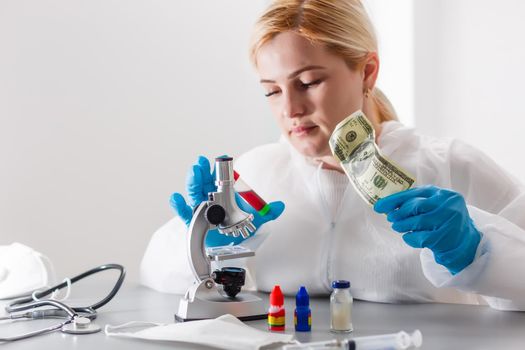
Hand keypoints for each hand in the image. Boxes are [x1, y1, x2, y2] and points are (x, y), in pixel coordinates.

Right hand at [170, 155, 284, 245]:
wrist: (230, 244)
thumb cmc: (238, 228)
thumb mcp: (255, 219)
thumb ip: (267, 212)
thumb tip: (280, 206)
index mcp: (224, 193)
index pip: (221, 178)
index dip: (219, 169)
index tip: (219, 159)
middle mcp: (211, 197)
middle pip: (205, 182)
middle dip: (203, 171)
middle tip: (201, 162)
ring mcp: (201, 207)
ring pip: (194, 192)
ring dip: (192, 182)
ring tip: (194, 172)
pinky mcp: (194, 220)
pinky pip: (184, 212)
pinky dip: (178, 205)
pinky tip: (175, 197)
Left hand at [374, 185, 480, 274]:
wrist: (466, 242)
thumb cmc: (443, 221)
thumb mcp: (434, 206)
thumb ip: (415, 202)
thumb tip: (386, 206)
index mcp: (443, 194)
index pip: (414, 193)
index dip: (394, 199)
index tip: (378, 206)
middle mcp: (448, 205)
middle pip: (415, 206)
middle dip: (398, 213)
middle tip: (390, 218)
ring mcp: (448, 221)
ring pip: (416, 222)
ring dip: (402, 226)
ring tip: (398, 227)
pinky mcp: (445, 238)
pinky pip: (419, 237)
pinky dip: (410, 238)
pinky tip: (408, 237)